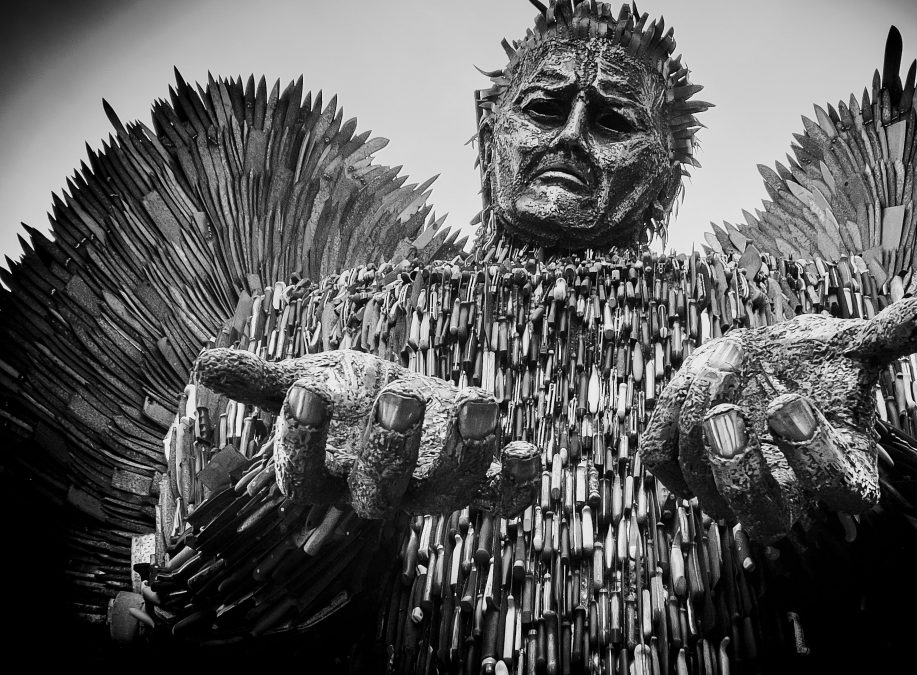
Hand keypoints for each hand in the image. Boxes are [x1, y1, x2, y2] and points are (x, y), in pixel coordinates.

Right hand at [193, 349, 540, 517]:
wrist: (396, 409)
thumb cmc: (342, 401)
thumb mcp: (303, 382)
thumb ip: (263, 379)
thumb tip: (204, 361)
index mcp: (324, 474)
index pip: (300, 477)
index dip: (300, 444)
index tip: (305, 394)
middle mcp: (374, 493)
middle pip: (377, 492)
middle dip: (390, 449)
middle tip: (400, 399)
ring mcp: (428, 491)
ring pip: (445, 492)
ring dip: (466, 451)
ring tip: (478, 400)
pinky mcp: (475, 482)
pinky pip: (501, 500)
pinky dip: (518, 482)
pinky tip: (528, 449)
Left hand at [640, 297, 916, 542]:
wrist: (768, 362)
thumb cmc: (820, 361)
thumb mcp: (856, 344)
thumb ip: (889, 334)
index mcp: (840, 464)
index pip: (842, 492)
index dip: (815, 459)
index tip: (791, 404)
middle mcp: (789, 487)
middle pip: (768, 520)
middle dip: (744, 478)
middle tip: (728, 421)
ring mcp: (736, 482)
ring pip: (713, 497)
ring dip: (704, 455)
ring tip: (708, 405)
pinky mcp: (688, 465)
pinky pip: (666, 469)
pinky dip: (664, 450)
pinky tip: (680, 412)